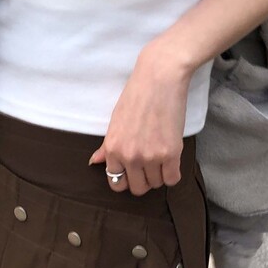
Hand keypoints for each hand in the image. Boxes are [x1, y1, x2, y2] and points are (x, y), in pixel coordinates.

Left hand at [89, 38, 191, 194]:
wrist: (160, 78)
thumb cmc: (137, 95)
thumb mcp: (115, 121)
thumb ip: (107, 146)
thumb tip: (94, 161)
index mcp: (113, 149)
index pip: (116, 183)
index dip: (127, 179)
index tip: (134, 171)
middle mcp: (129, 156)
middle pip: (137, 188)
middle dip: (144, 180)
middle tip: (150, 165)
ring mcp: (150, 157)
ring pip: (156, 184)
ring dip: (160, 174)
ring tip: (161, 156)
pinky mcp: (170, 154)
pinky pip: (172, 179)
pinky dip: (173, 173)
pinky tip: (172, 160)